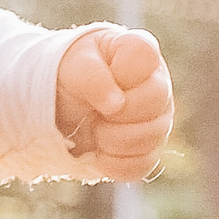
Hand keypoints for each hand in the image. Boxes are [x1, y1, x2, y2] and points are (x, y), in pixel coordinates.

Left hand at [55, 27, 173, 179]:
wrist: (60, 104)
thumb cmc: (71, 73)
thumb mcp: (73, 65)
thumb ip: (92, 76)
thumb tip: (115, 104)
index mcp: (140, 52)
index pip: (147, 56)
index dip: (121, 73)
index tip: (104, 76)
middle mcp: (158, 84)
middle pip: (156, 100)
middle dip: (117, 110)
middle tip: (96, 109)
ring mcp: (157, 120)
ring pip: (151, 137)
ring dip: (112, 138)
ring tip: (95, 128)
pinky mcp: (148, 151)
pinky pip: (140, 166)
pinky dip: (113, 162)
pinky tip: (99, 150)